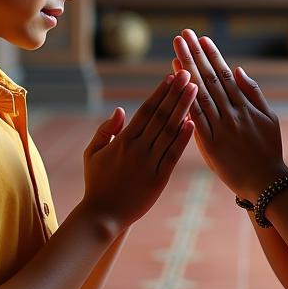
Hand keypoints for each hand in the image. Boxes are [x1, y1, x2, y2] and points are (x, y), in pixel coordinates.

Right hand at [79, 71, 196, 234]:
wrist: (103, 215)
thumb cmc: (96, 183)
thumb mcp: (93, 153)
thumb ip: (106, 130)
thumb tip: (120, 110)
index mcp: (123, 140)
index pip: (145, 110)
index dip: (160, 92)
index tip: (171, 76)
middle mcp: (137, 148)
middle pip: (160, 115)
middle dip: (175, 92)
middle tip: (187, 73)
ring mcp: (149, 163)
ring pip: (169, 131)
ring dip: (183, 108)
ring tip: (194, 90)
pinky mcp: (159, 179)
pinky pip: (173, 155)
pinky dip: (183, 138)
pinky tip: (192, 123)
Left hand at [171, 29, 287, 200]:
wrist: (267, 183)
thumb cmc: (269, 151)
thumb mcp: (269, 118)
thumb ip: (253, 93)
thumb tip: (239, 69)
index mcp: (244, 105)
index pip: (224, 73)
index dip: (211, 55)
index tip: (200, 38)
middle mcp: (232, 112)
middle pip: (209, 78)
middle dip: (194, 55)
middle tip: (182, 35)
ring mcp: (221, 127)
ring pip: (200, 93)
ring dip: (186, 70)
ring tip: (176, 50)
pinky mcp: (211, 144)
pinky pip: (196, 118)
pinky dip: (186, 100)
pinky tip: (176, 85)